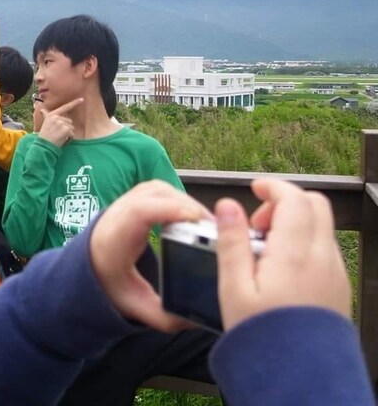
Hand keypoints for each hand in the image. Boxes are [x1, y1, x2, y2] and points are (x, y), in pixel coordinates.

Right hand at [37, 98, 83, 145]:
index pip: (65, 107)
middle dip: (66, 129)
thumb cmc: (44, 136)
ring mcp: (61, 123)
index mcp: (52, 115)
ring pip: (71, 129)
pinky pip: (72, 135)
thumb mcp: (45, 123)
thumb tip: (41, 109)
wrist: (43, 146)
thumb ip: (45, 115)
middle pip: (69, 122)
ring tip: (58, 138)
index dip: (74, 103)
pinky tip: (61, 141)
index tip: (82, 99)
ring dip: (67, 135)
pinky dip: (68, 140)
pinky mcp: (66, 129)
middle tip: (57, 135)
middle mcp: (56, 117)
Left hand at [90, 180, 210, 331]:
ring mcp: (122, 202)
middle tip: (213, 227)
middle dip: (187, 206)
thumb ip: (164, 316)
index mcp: (114, 240)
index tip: (195, 220)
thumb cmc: (108, 283)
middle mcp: (116, 215)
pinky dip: (176, 197)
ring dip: (184, 200)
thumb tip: (197, 320)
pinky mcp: (131, 198)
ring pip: (157, 189)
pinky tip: (191, 214)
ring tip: (205, 222)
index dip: (169, 209)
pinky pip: (156, 190)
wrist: (85, 266)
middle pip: (153, 195)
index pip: (139, 212)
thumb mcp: (134, 305)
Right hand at [216, 178, 351, 330]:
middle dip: (286, 202)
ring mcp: (335, 273)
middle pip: (315, 205)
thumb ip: (231, 241)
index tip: (256, 189)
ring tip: (265, 250)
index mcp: (295, 253)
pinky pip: (326, 249)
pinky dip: (305, 243)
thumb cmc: (264, 336)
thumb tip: (227, 205)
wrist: (300, 379)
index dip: (273, 187)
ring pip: (322, 227)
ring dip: (295, 223)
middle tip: (259, 223)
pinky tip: (282, 268)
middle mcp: (322, 257)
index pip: (294, 198)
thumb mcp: (234, 287)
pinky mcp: (338, 288)